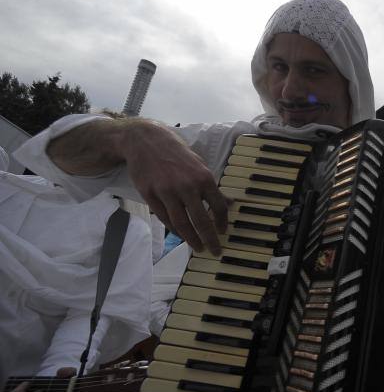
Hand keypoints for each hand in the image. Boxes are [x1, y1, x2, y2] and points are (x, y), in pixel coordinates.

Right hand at [122, 122, 227, 254]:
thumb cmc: (176, 154)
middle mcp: (187, 186)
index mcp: (203, 177)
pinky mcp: (150, 194)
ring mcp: (167, 191)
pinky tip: (180, 234)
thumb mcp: (199, 165)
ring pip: (181, 223)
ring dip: (191, 239)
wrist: (145, 140)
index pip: (218, 206)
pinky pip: (164, 218)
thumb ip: (212, 187)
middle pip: (201, 220)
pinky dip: (174, 229)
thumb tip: (230, 203)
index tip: (223, 232)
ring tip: (197, 247)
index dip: (222, 222)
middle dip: (210, 239)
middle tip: (215, 251)